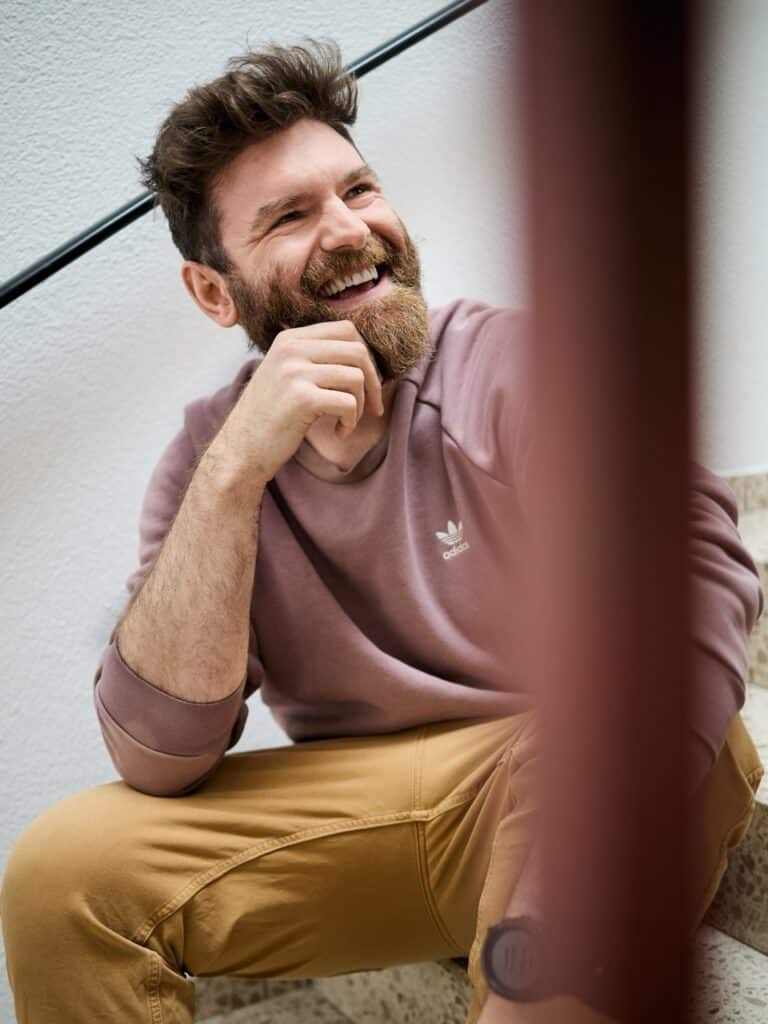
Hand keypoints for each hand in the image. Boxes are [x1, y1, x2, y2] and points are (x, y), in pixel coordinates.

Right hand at [214, 320, 383, 483]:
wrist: (241, 450)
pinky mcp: (301, 398)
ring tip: (347, 422)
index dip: (367, 356)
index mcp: (290, 339)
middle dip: (374, 382)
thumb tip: (366, 353)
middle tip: (372, 408)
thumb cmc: (271, 417)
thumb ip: (316, 358)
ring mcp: (294, 371)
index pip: (346, 329)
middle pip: (358, 351)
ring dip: (361, 406)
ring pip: (356, 377)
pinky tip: (339, 432)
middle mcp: (291, 349)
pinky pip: (348, 403)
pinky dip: (351, 422)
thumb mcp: (288, 375)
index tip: (368, 382)